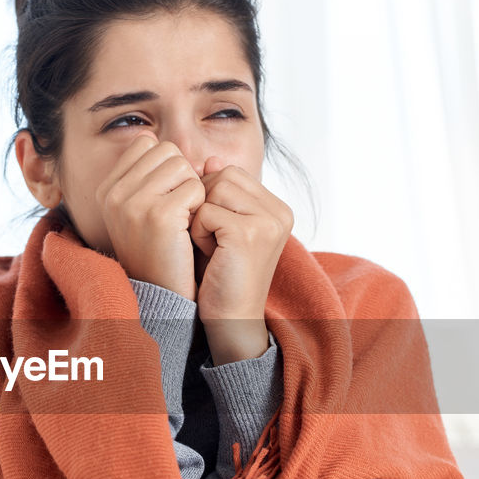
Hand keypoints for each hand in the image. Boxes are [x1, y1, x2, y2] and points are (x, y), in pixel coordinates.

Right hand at [95, 133, 204, 300]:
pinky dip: (201, 206)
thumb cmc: (163, 252)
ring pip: (182, 165)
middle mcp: (113, 193)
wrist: (165, 297)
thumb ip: (151, 175)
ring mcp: (133, 203)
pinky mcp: (158, 215)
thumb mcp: (145, 210)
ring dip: (194, 190)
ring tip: (184, 220)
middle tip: (181, 211)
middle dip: (182, 176)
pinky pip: (195, 186)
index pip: (148, 144)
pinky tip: (191, 230)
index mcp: (107, 189)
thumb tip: (159, 138)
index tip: (169, 198)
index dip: (168, 166)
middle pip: (167, 150)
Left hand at [190, 157, 292, 363]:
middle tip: (212, 241)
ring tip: (212, 247)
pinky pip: (206, 211)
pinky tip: (210, 255)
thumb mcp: (222, 227)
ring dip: (201, 218)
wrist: (229, 319)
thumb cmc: (221, 275)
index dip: (211, 197)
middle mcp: (280, 212)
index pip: (232, 173)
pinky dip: (199, 232)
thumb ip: (221, 193)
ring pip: (214, 189)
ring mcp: (268, 221)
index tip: (216, 232)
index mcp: (277, 208)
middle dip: (205, 205)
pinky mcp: (250, 234)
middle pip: (224, 176)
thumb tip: (212, 159)